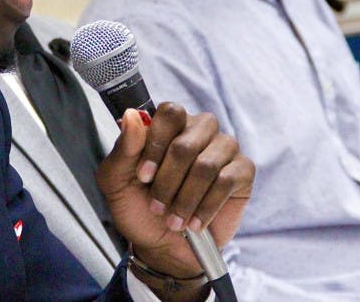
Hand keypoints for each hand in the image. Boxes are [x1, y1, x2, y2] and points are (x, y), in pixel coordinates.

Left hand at [97, 103, 253, 278]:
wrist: (162, 245)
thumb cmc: (139, 207)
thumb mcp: (117, 181)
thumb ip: (123, 148)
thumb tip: (131, 115)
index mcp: (169, 125)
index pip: (170, 113)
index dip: (156, 146)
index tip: (143, 177)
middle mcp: (199, 129)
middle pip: (187, 143)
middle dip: (168, 181)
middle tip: (157, 206)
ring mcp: (223, 148)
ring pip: (206, 165)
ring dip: (185, 198)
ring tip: (174, 219)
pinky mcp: (242, 171)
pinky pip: (227, 181)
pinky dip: (207, 207)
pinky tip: (195, 222)